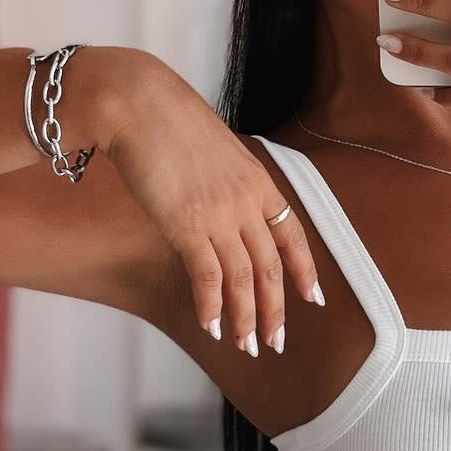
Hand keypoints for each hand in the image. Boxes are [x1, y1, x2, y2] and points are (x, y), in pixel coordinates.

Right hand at [101, 57, 322, 354]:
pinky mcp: (188, 226)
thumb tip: (217, 211)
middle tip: (276, 341)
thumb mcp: (213, 151)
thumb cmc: (166, 121)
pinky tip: (211, 326)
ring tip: (246, 346)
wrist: (137, 103)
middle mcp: (247, 202)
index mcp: (258, 181)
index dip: (305, 270)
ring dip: (245, 318)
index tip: (314, 298)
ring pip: (244, 279)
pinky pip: (208, 277)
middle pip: (271, 266)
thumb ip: (224, 185)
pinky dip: (212, 306)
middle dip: (275, 309)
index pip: (293, 234)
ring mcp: (221, 215)